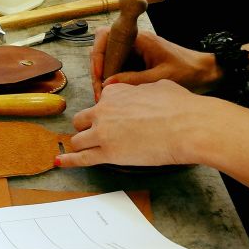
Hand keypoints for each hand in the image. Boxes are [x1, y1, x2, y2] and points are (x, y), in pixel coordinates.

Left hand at [58, 79, 212, 167]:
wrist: (187, 126)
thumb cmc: (180, 107)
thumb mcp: (157, 86)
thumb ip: (142, 89)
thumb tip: (144, 92)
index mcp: (115, 93)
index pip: (102, 100)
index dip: (108, 110)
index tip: (113, 117)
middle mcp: (104, 110)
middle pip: (82, 119)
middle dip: (88, 126)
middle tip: (97, 133)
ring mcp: (103, 132)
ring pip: (79, 139)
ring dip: (83, 144)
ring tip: (88, 150)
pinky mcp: (108, 153)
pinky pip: (82, 158)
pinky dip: (69, 161)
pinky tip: (60, 162)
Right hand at [90, 28, 219, 98]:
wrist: (206, 73)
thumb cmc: (188, 72)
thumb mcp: (160, 78)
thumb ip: (133, 80)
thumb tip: (108, 84)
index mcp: (139, 38)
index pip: (106, 36)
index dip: (98, 55)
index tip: (100, 76)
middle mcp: (134, 41)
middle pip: (104, 49)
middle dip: (98, 70)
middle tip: (100, 92)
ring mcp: (135, 50)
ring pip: (109, 59)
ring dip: (104, 76)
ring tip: (105, 97)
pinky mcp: (137, 60)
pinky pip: (118, 66)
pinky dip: (113, 79)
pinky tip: (114, 95)